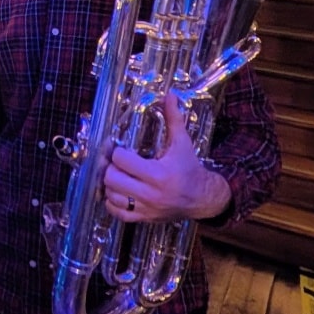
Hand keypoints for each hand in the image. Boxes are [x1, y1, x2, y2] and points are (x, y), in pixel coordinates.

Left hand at [103, 92, 231, 222]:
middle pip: (112, 179)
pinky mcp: (145, 218)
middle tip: (116, 163)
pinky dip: (113, 203)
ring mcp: (147, 209)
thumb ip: (173, 119)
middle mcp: (151, 194)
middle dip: (111, 168)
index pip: (121, 161)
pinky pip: (118, 213)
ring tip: (117, 176)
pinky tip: (119, 193)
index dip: (117, 152)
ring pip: (112, 196)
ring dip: (110, 185)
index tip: (122, 150)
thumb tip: (169, 95)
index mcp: (159, 174)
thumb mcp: (182, 143)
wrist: (203, 198)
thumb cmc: (190, 169)